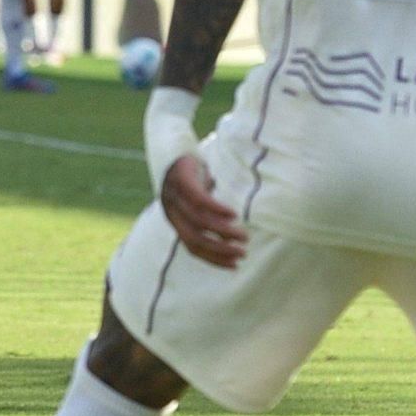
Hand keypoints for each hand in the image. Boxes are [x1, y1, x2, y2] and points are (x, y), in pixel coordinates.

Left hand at [161, 154, 246, 268]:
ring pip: (199, 221)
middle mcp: (171, 211)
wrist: (173, 149)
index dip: (213, 259)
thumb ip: (208, 219)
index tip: (234, 266)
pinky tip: (233, 215)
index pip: (192, 247)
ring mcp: (174, 196)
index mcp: (175, 221)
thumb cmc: (191, 180)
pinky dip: (217, 209)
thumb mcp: (196, 203)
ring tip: (243, 236)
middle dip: (220, 250)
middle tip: (242, 253)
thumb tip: (229, 237)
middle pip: (194, 238)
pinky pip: (199, 199)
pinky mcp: (181, 180)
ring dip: (223, 232)